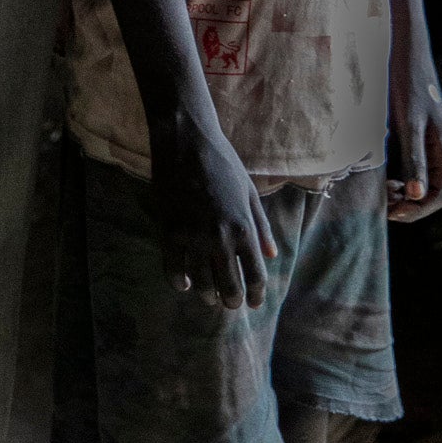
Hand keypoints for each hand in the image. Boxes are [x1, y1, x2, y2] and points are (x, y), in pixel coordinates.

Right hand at [149, 109, 277, 309]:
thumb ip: (261, 226)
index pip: (256, 276)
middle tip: (230, 303)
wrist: (185, 139)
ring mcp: (193, 236)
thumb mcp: (249, 191)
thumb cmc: (222, 161)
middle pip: (230, 287)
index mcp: (245, 228)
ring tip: (209, 296)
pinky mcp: (169, 231)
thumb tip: (272, 255)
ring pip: (202, 283)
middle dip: (232, 301)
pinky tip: (184, 284)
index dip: (257, 295)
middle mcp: (221, 238)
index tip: (254, 303)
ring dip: (208, 295)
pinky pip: (174, 269)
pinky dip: (180, 282)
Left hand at [386, 25, 441, 222]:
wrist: (403, 45)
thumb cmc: (406, 82)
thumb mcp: (408, 122)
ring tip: (382, 189)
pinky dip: (401, 173)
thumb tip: (418, 196)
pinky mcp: (417, 129)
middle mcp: (441, 147)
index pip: (440, 195)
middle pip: (432, 190)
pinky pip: (413, 162)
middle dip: (410, 202)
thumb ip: (413, 158)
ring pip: (422, 177)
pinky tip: (382, 171)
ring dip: (405, 190)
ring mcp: (430, 138)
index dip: (418, 210)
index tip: (392, 213)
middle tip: (383, 204)